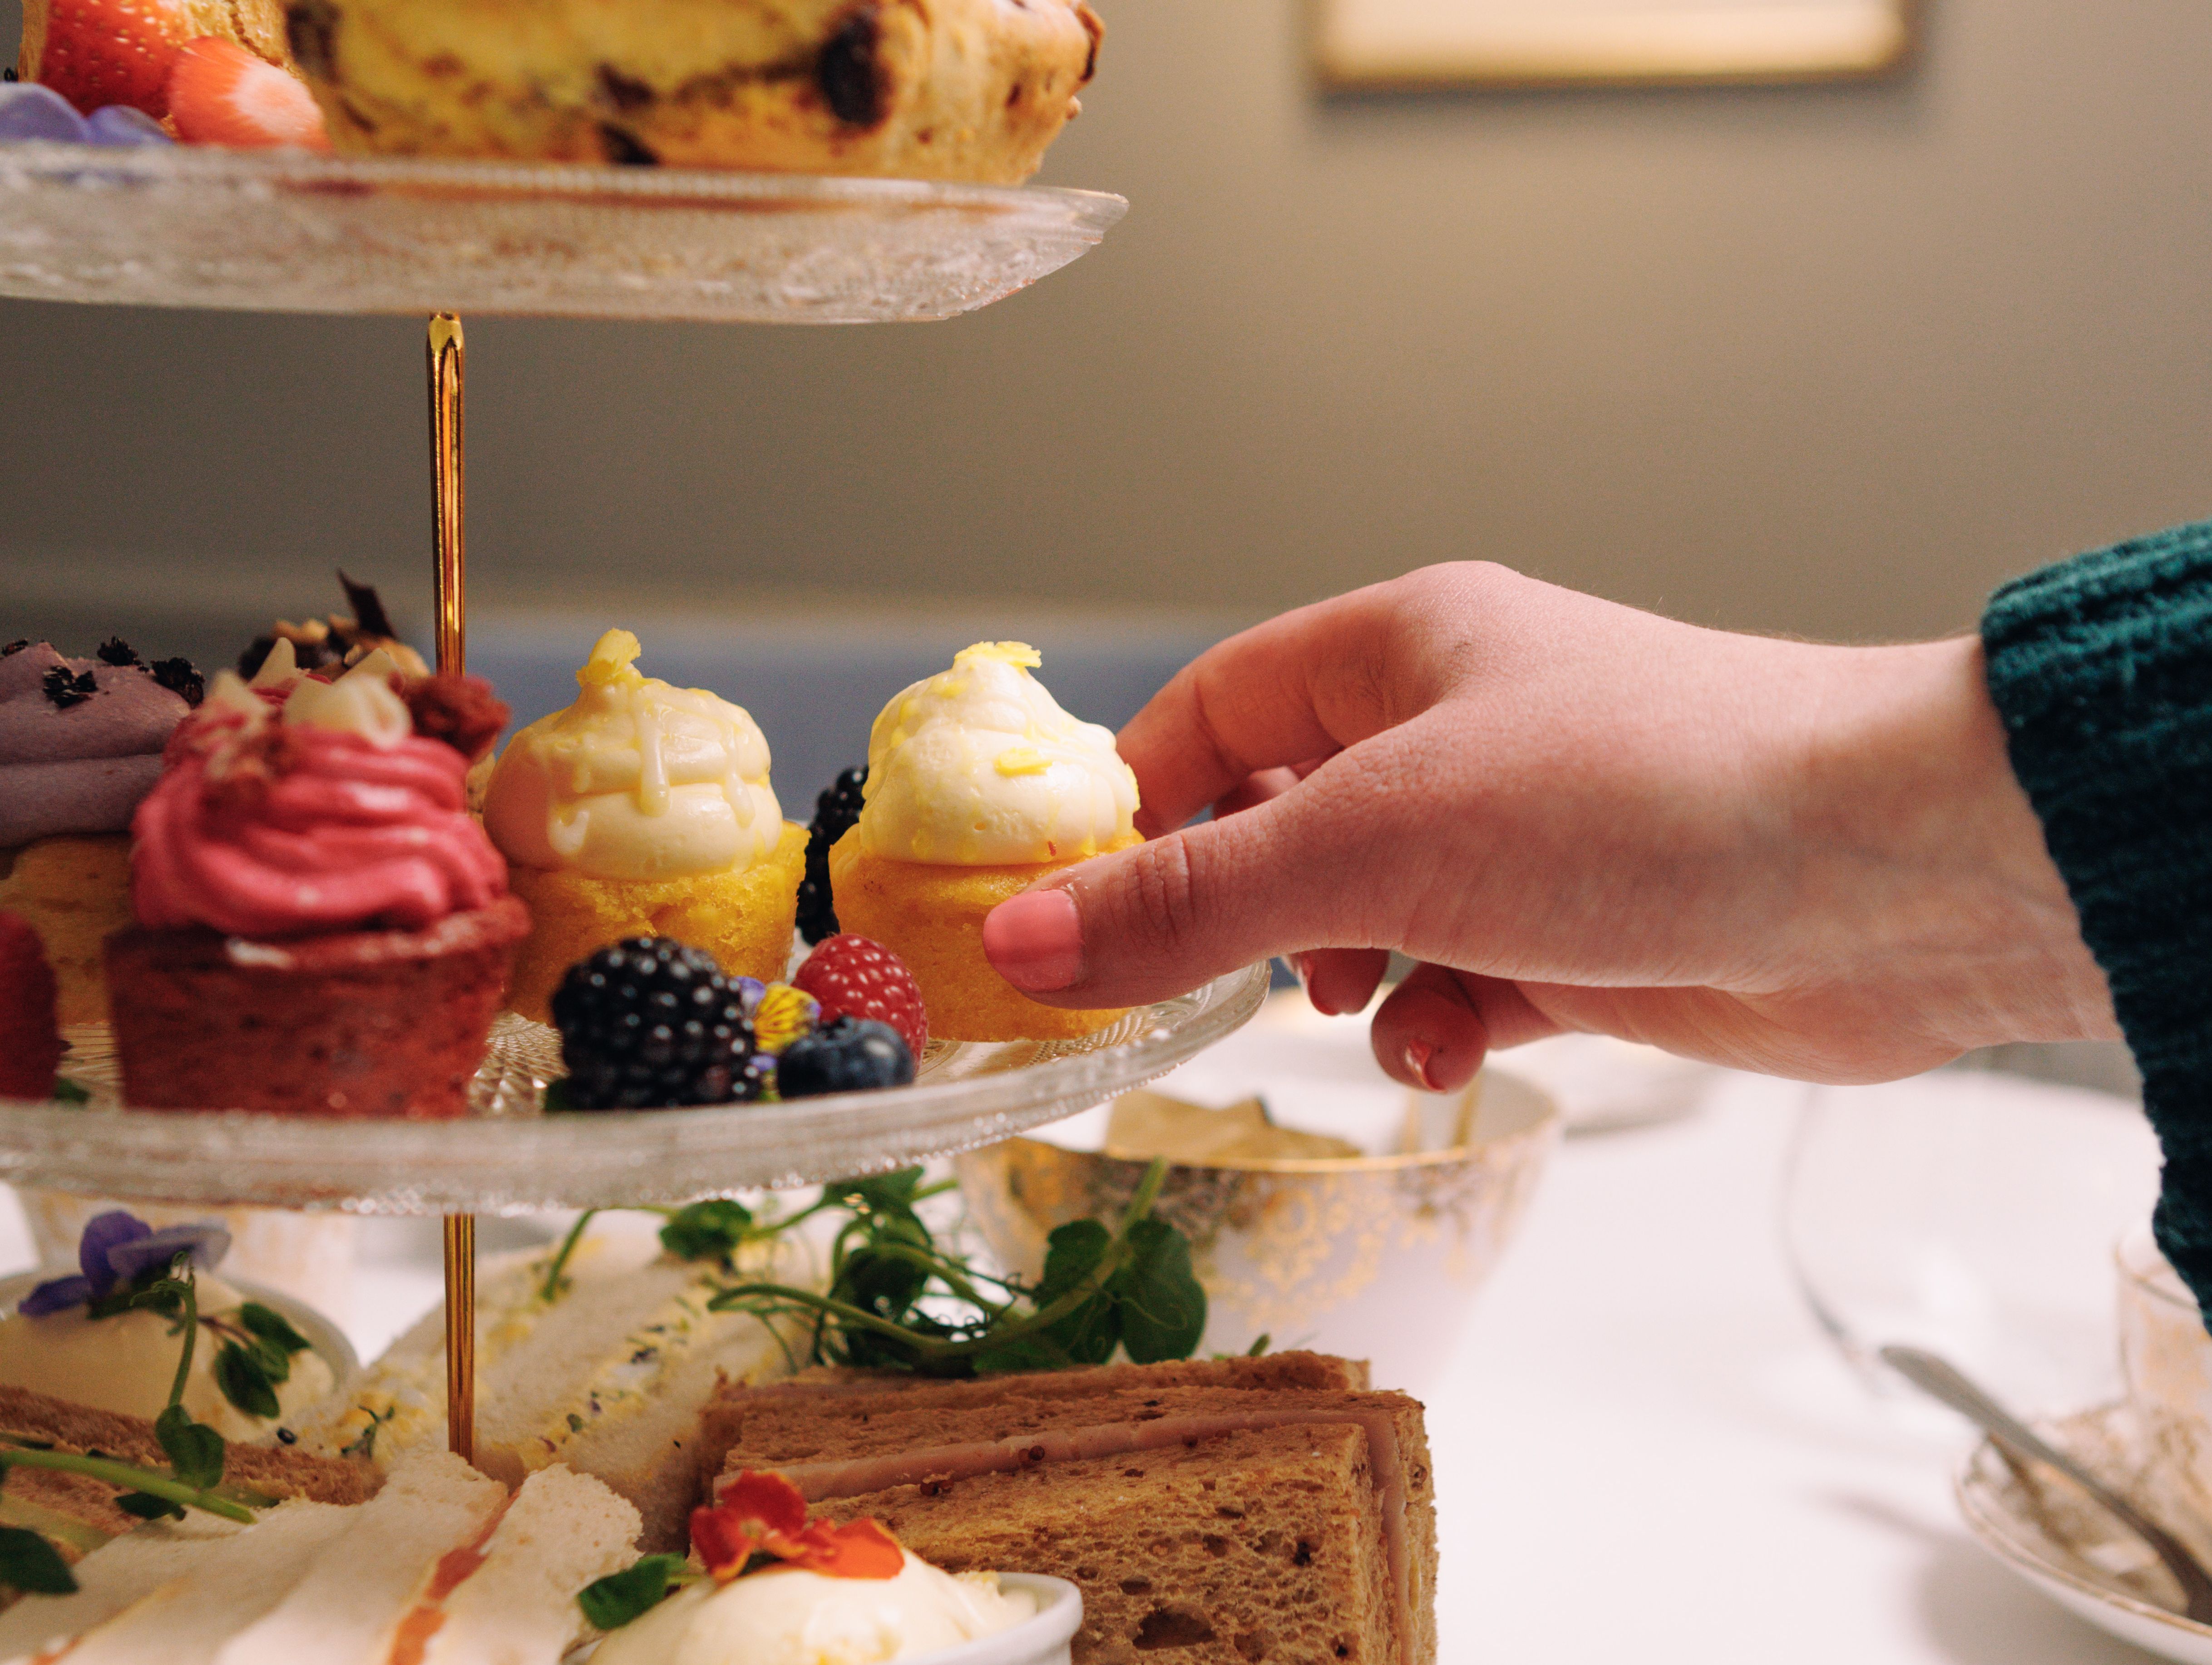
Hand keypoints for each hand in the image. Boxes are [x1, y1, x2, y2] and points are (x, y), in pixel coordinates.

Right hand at [980, 563, 2117, 1090]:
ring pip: (1370, 915)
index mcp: (1398, 652)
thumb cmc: (1645, 796)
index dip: (1130, 806)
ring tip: (1366, 1001)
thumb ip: (1193, 901)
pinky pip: (1461, 982)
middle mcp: (1457, 731)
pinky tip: (1455, 1045)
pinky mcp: (1583, 932)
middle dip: (1245, 911)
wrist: (1896, 873)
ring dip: (1346, 979)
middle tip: (1210, 978)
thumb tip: (1019, 944)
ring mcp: (1521, 836)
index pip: (1212, 712)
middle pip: (1281, 822)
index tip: (1062, 909)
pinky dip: (1441, 1023)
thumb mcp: (1375, 842)